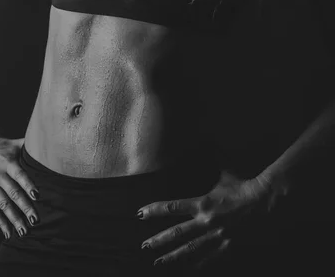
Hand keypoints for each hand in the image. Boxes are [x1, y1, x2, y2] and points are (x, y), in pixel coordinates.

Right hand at [0, 134, 39, 239]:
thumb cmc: (5, 144)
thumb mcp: (16, 144)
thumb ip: (31, 147)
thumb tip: (50, 146)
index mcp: (8, 162)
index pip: (19, 175)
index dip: (28, 185)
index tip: (37, 196)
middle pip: (13, 193)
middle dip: (24, 208)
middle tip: (35, 220)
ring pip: (3, 204)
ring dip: (14, 219)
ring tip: (24, 232)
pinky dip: (1, 222)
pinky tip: (9, 233)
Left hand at [138, 171, 286, 269]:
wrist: (268, 200)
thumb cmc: (244, 185)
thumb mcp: (222, 174)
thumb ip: (208, 167)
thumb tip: (202, 143)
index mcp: (203, 203)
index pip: (172, 207)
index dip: (155, 210)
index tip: (140, 214)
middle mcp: (207, 221)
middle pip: (177, 234)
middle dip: (159, 240)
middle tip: (144, 246)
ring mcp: (218, 236)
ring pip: (190, 250)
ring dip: (173, 257)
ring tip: (158, 263)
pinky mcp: (230, 246)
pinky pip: (211, 259)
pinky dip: (198, 265)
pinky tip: (188, 269)